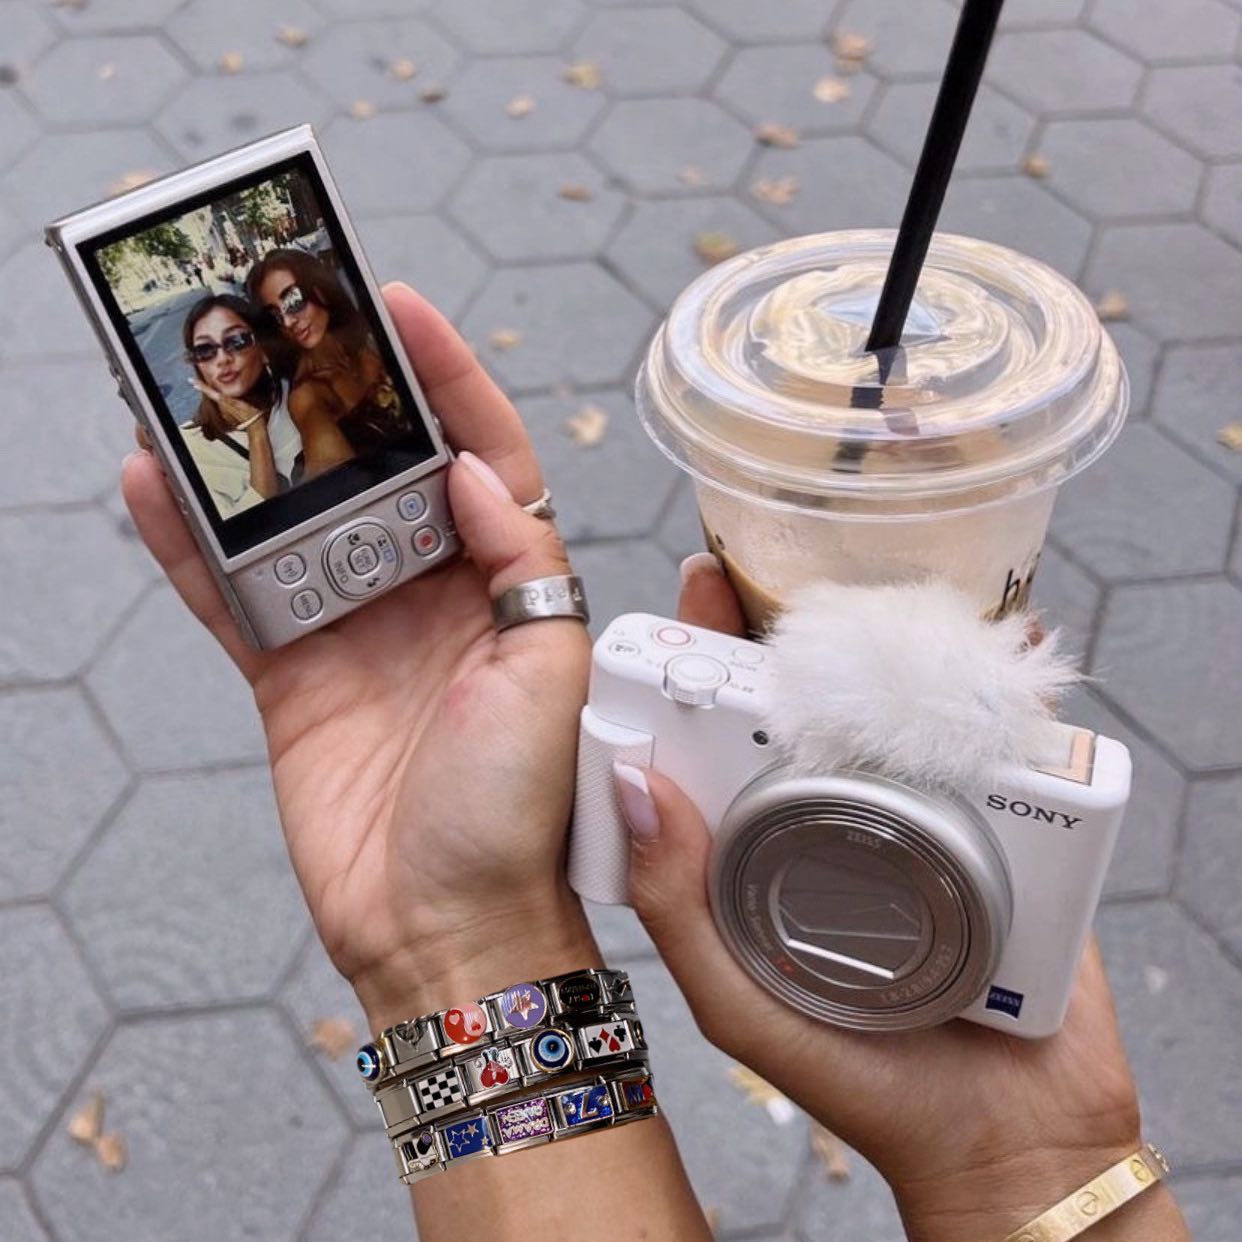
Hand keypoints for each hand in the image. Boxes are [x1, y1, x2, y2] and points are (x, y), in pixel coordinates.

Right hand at [126, 284, 597, 1030]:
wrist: (446, 926)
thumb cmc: (517, 812)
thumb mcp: (548, 671)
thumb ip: (519, 557)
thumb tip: (469, 468)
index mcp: (509, 585)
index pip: (482, 456)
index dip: (449, 380)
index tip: (400, 310)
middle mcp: (434, 596)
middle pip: (380, 476)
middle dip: (337, 402)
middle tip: (284, 325)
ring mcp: (357, 633)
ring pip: (297, 524)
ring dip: (251, 463)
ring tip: (201, 387)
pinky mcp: (293, 678)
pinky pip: (234, 598)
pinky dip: (192, 548)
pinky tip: (156, 488)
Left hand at [617, 557, 1187, 1241]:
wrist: (1005, 1142)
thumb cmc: (860, 1082)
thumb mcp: (738, 999)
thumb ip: (675, 906)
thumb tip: (635, 784)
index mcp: (776, 839)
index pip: (736, 726)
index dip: (714, 657)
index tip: (698, 587)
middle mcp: (853, 813)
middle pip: (825, 699)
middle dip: (806, 630)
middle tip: (785, 565)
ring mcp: (937, 812)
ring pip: (913, 706)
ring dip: (900, 646)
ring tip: (881, 591)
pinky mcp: (1021, 824)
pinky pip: (1006, 740)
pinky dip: (1000, 691)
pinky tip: (993, 647)